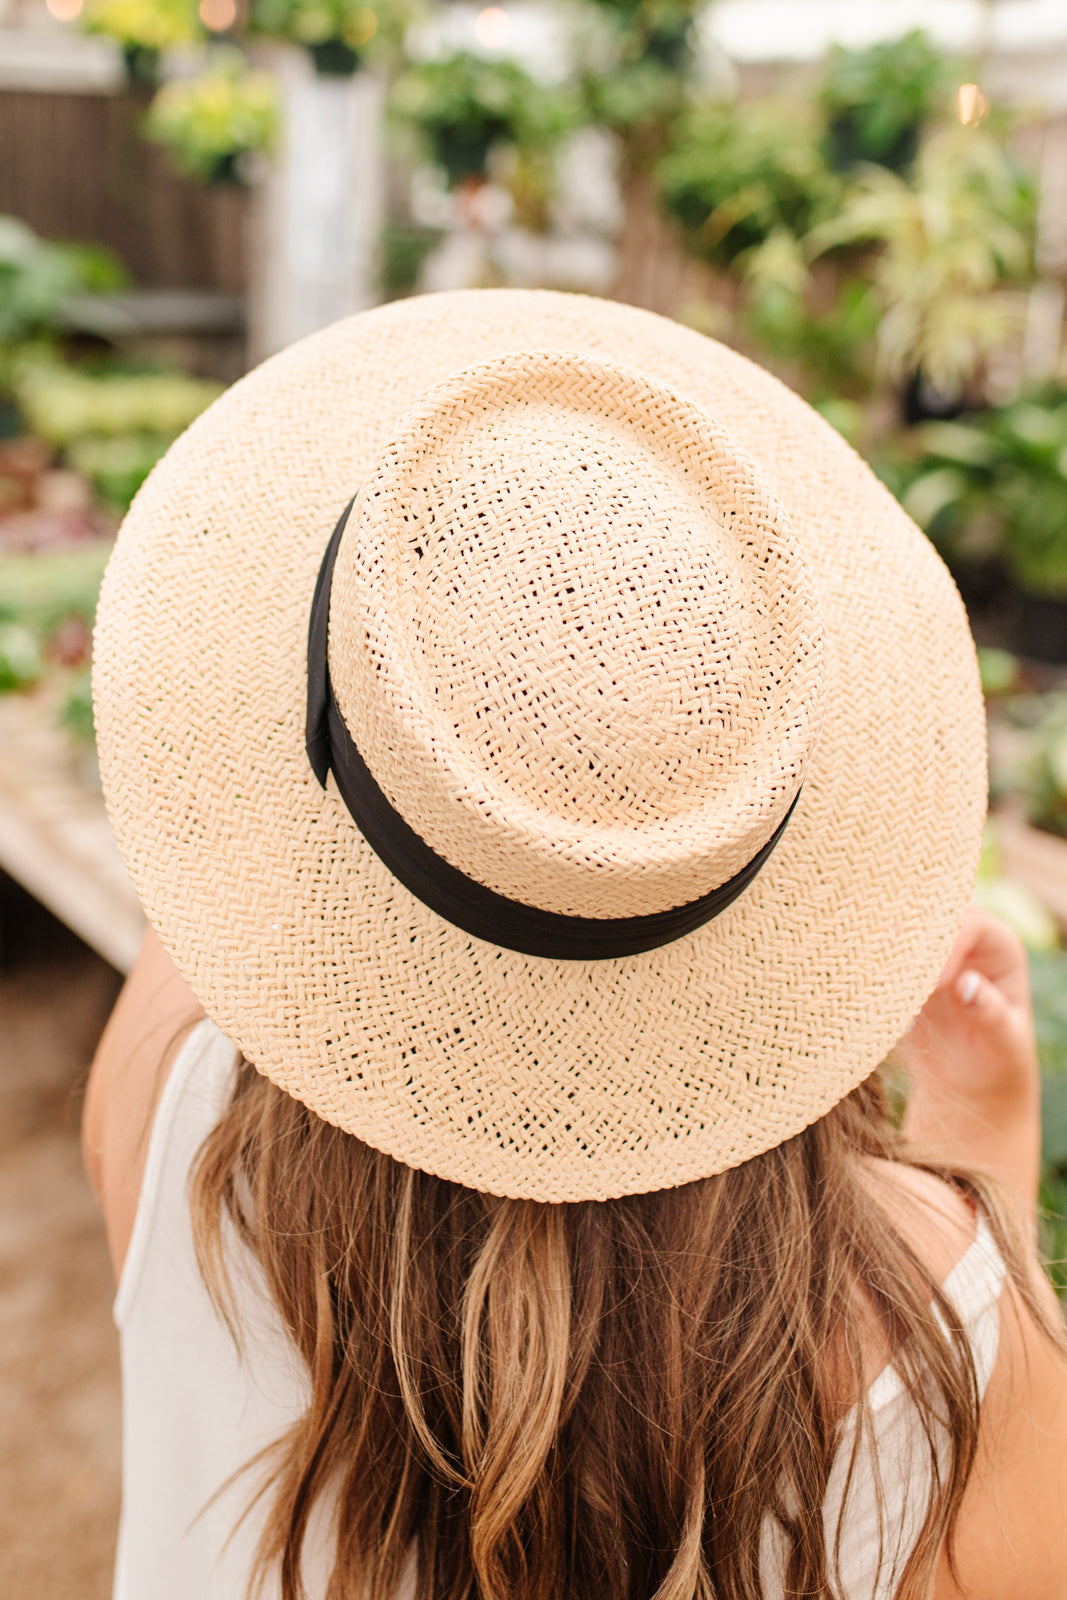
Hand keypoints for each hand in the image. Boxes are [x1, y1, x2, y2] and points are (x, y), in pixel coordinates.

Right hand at [896, 905, 1040, 1212]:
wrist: (967, 1084)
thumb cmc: (997, 1063)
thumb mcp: (1004, 1043)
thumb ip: (990, 1013)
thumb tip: (966, 985)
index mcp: (998, 946)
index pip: (971, 923)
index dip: (951, 944)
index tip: (935, 984)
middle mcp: (961, 938)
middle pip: (929, 917)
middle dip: (908, 942)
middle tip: (891, 979)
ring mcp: (926, 951)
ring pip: (898, 932)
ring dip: (881, 953)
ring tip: (871, 988)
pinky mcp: (898, 969)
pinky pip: (877, 957)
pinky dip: (866, 970)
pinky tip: (860, 994)